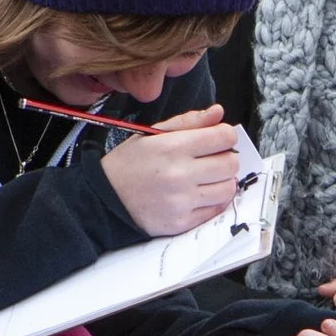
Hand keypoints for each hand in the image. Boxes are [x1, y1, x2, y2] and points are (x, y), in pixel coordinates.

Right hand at [100, 105, 239, 235]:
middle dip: (226, 158)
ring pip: (227, 188)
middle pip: (230, 163)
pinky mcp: (182, 222)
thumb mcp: (152, 134)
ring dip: (222, 181)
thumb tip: (218, 112)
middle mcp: (179, 174)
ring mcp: (181, 201)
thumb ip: (188, 121)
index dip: (225, 135)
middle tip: (211, 160)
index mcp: (173, 147)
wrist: (104, 200)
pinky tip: (199, 194)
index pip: (224, 137)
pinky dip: (213, 201)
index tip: (217, 139)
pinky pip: (216, 210)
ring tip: (206, 178)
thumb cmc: (129, 164)